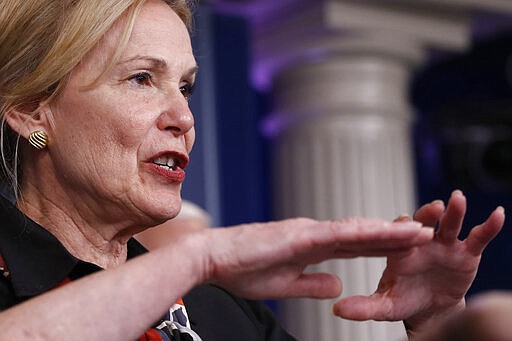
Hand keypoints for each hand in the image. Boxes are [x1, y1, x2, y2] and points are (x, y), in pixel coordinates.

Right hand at [198, 217, 432, 300]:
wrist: (213, 258)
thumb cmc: (243, 271)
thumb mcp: (286, 286)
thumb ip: (314, 284)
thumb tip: (339, 287)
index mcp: (311, 245)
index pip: (354, 246)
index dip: (382, 245)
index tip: (407, 246)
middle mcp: (314, 233)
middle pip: (362, 235)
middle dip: (395, 235)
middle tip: (425, 232)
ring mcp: (308, 232)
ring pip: (357, 230)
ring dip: (389, 231)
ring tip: (420, 230)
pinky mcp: (299, 235)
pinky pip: (338, 234)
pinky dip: (365, 232)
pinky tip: (386, 232)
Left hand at [331, 190, 504, 334]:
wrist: (429, 309)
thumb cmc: (404, 300)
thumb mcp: (385, 304)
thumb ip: (364, 306)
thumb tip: (338, 310)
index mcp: (398, 249)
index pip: (396, 232)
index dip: (400, 227)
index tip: (402, 221)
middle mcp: (420, 241)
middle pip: (422, 220)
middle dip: (427, 213)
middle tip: (433, 206)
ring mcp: (443, 244)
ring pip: (449, 223)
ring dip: (453, 211)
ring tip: (457, 200)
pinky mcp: (465, 253)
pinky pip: (478, 237)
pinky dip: (488, 227)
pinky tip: (498, 215)